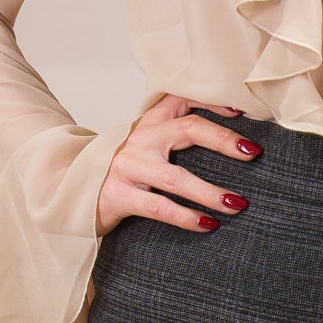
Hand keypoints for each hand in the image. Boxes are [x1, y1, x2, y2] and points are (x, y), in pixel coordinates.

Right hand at [95, 93, 261, 235]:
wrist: (70, 188)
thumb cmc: (120, 168)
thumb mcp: (144, 143)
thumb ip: (174, 136)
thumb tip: (232, 144)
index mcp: (150, 122)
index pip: (184, 98)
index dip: (214, 101)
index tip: (242, 111)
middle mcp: (140, 139)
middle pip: (188, 129)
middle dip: (224, 140)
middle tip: (253, 153)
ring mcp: (128, 167)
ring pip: (177, 178)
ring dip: (210, 192)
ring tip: (238, 204)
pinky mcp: (119, 195)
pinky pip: (160, 207)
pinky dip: (187, 217)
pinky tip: (208, 224)